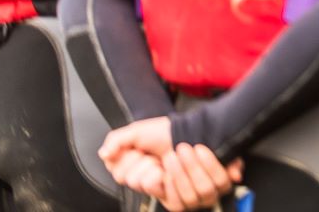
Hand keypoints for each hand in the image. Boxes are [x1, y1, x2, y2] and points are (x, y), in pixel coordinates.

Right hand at [102, 119, 239, 209]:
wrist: (195, 124)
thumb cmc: (165, 132)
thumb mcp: (138, 132)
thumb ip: (118, 141)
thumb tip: (105, 153)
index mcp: (148, 183)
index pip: (141, 184)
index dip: (143, 170)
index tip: (146, 156)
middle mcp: (169, 192)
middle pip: (167, 191)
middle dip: (166, 166)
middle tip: (168, 153)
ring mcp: (192, 193)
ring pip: (189, 195)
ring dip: (187, 166)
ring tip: (184, 149)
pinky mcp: (214, 186)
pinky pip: (212, 186)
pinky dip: (207, 165)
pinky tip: (200, 150)